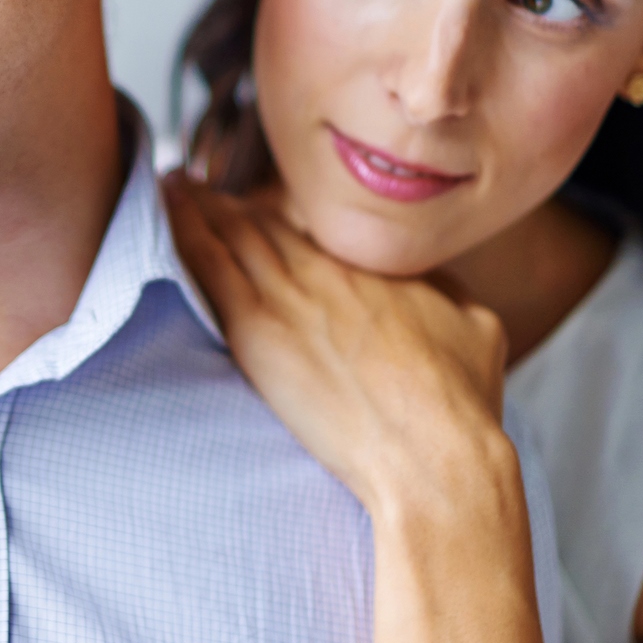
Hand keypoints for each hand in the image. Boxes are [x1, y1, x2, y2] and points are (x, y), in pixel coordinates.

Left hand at [161, 172, 509, 524]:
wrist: (434, 455)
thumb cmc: (461, 403)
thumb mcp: (474, 324)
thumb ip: (442, 288)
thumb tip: (427, 279)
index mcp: (374, 267)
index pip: (314, 228)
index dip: (279, 214)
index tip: (257, 208)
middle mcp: (328, 271)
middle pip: (266, 223)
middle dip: (229, 203)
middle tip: (195, 186)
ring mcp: (290, 297)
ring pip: (234, 234)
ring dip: (200, 206)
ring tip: (173, 186)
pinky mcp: (257, 332)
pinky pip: (209, 265)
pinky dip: (186, 229)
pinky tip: (167, 206)